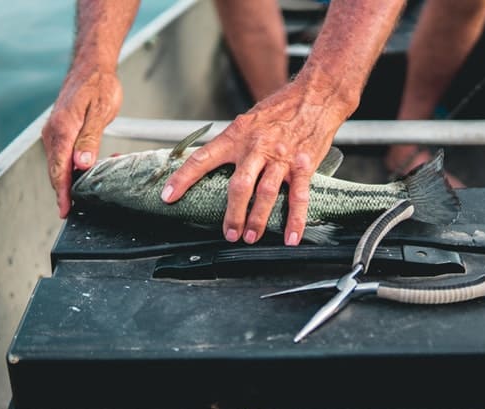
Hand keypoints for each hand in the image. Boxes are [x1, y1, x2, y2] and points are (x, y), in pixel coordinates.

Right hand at [41, 65, 121, 217]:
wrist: (92, 67)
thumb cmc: (99, 86)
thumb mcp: (100, 112)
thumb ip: (90, 139)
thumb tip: (82, 164)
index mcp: (62, 129)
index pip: (59, 169)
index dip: (63, 192)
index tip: (66, 209)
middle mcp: (54, 133)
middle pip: (57, 171)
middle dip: (67, 191)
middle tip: (76, 209)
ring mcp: (56, 132)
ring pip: (61, 165)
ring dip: (73, 180)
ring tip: (87, 194)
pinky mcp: (61, 132)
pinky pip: (64, 155)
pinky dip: (74, 168)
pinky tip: (87, 173)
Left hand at [161, 79, 350, 245]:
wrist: (316, 96)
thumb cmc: (282, 108)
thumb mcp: (249, 120)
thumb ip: (234, 143)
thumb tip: (215, 163)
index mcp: (237, 135)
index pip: (203, 158)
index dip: (183, 178)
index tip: (169, 196)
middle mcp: (257, 147)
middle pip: (239, 185)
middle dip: (232, 213)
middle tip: (228, 233)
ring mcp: (281, 158)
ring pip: (266, 193)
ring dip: (257, 219)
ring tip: (250, 236)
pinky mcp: (304, 165)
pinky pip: (299, 197)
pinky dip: (295, 220)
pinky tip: (291, 236)